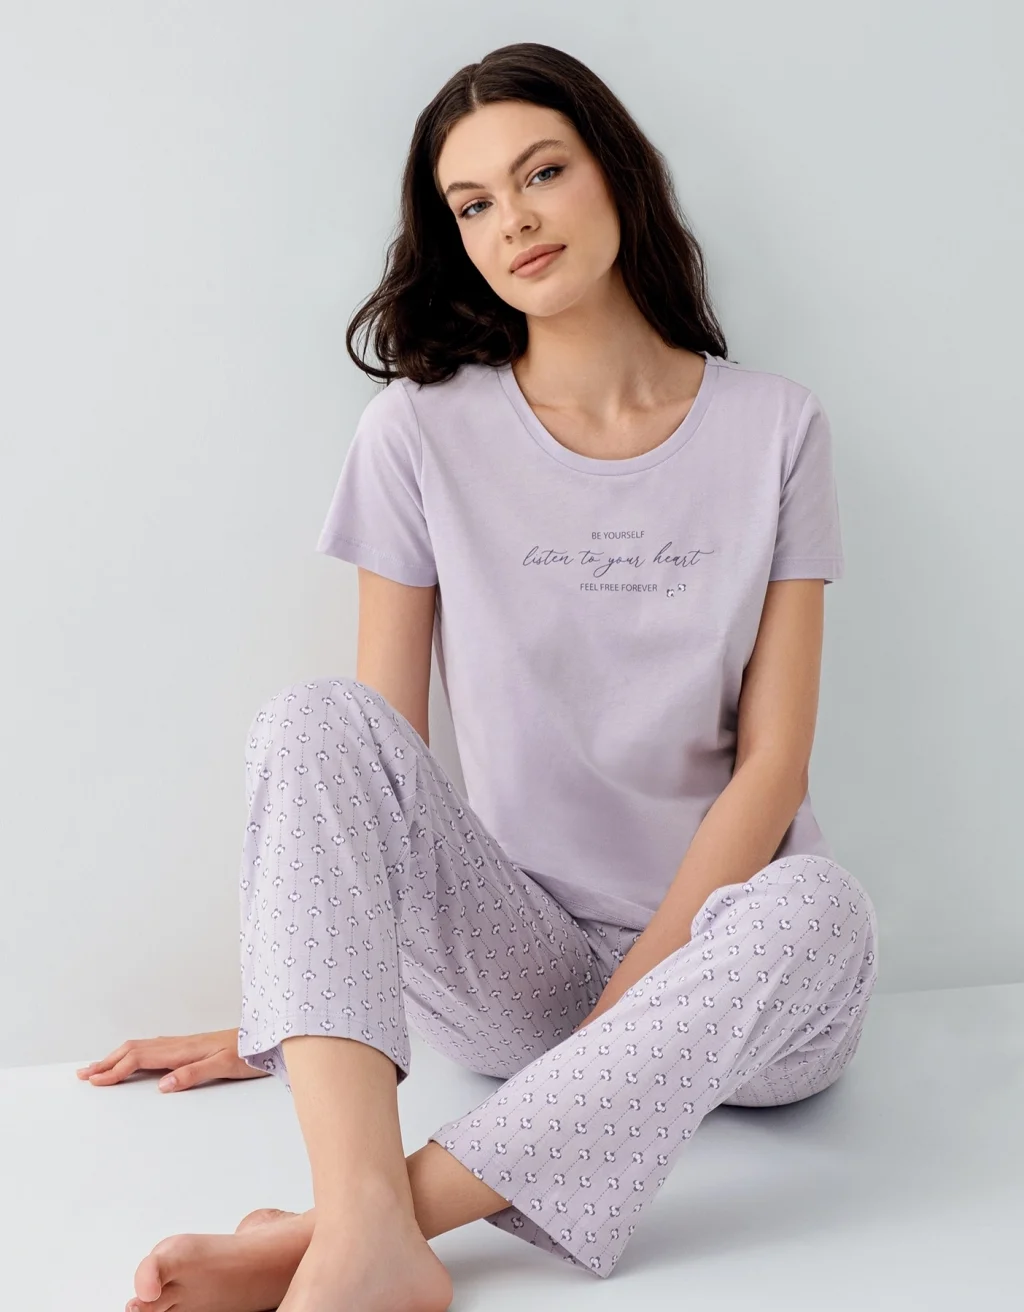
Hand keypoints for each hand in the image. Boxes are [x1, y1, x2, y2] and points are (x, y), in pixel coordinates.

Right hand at [75, 1027, 269, 1091]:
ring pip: (143, 1047)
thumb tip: (162, 1084)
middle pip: (135, 1049)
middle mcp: (181, 1044)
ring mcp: (185, 1044)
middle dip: (107, 1061)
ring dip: (118, 1057)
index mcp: (183, 1049)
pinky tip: (134, 1059)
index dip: (115, 1070)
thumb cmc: (252, 1053)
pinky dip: (135, 1054)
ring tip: (99, 1067)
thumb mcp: (225, 1066)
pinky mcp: (192, 1047)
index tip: (95, 1081)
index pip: (140, 1058)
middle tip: (84, 1074)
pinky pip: (154, 1048)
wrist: (271, 1039)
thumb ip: (195, 1074)